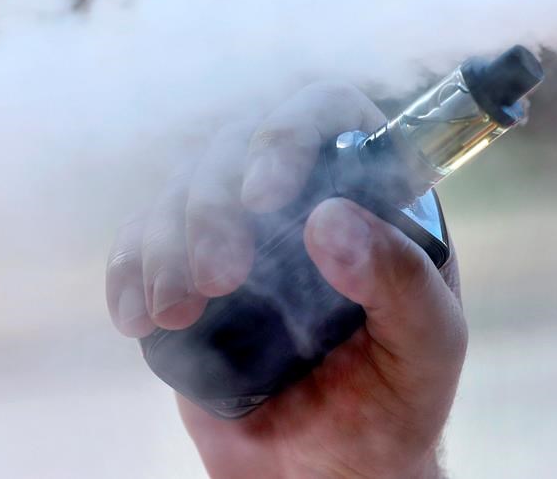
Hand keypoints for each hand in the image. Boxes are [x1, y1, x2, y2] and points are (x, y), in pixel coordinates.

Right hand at [106, 82, 466, 478]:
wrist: (330, 473)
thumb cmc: (395, 404)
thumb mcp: (427, 344)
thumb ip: (401, 280)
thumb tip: (330, 221)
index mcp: (369, 197)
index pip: (326, 114)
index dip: (289, 132)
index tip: (264, 194)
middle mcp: (299, 201)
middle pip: (236, 146)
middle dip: (214, 203)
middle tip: (221, 278)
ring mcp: (239, 237)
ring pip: (181, 190)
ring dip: (166, 240)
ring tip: (178, 311)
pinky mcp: (189, 277)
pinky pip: (141, 245)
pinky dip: (129, 270)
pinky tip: (138, 315)